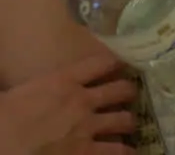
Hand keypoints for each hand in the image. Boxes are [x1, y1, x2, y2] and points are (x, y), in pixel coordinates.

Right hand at [0, 54, 137, 154]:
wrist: (2, 143)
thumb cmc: (2, 117)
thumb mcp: (18, 92)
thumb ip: (39, 87)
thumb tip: (37, 87)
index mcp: (62, 81)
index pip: (101, 63)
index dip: (114, 63)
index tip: (119, 65)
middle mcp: (82, 100)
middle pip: (121, 90)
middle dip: (127, 92)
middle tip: (127, 95)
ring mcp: (88, 127)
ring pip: (124, 120)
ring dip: (127, 122)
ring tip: (128, 124)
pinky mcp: (87, 152)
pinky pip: (118, 151)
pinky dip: (125, 151)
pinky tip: (128, 151)